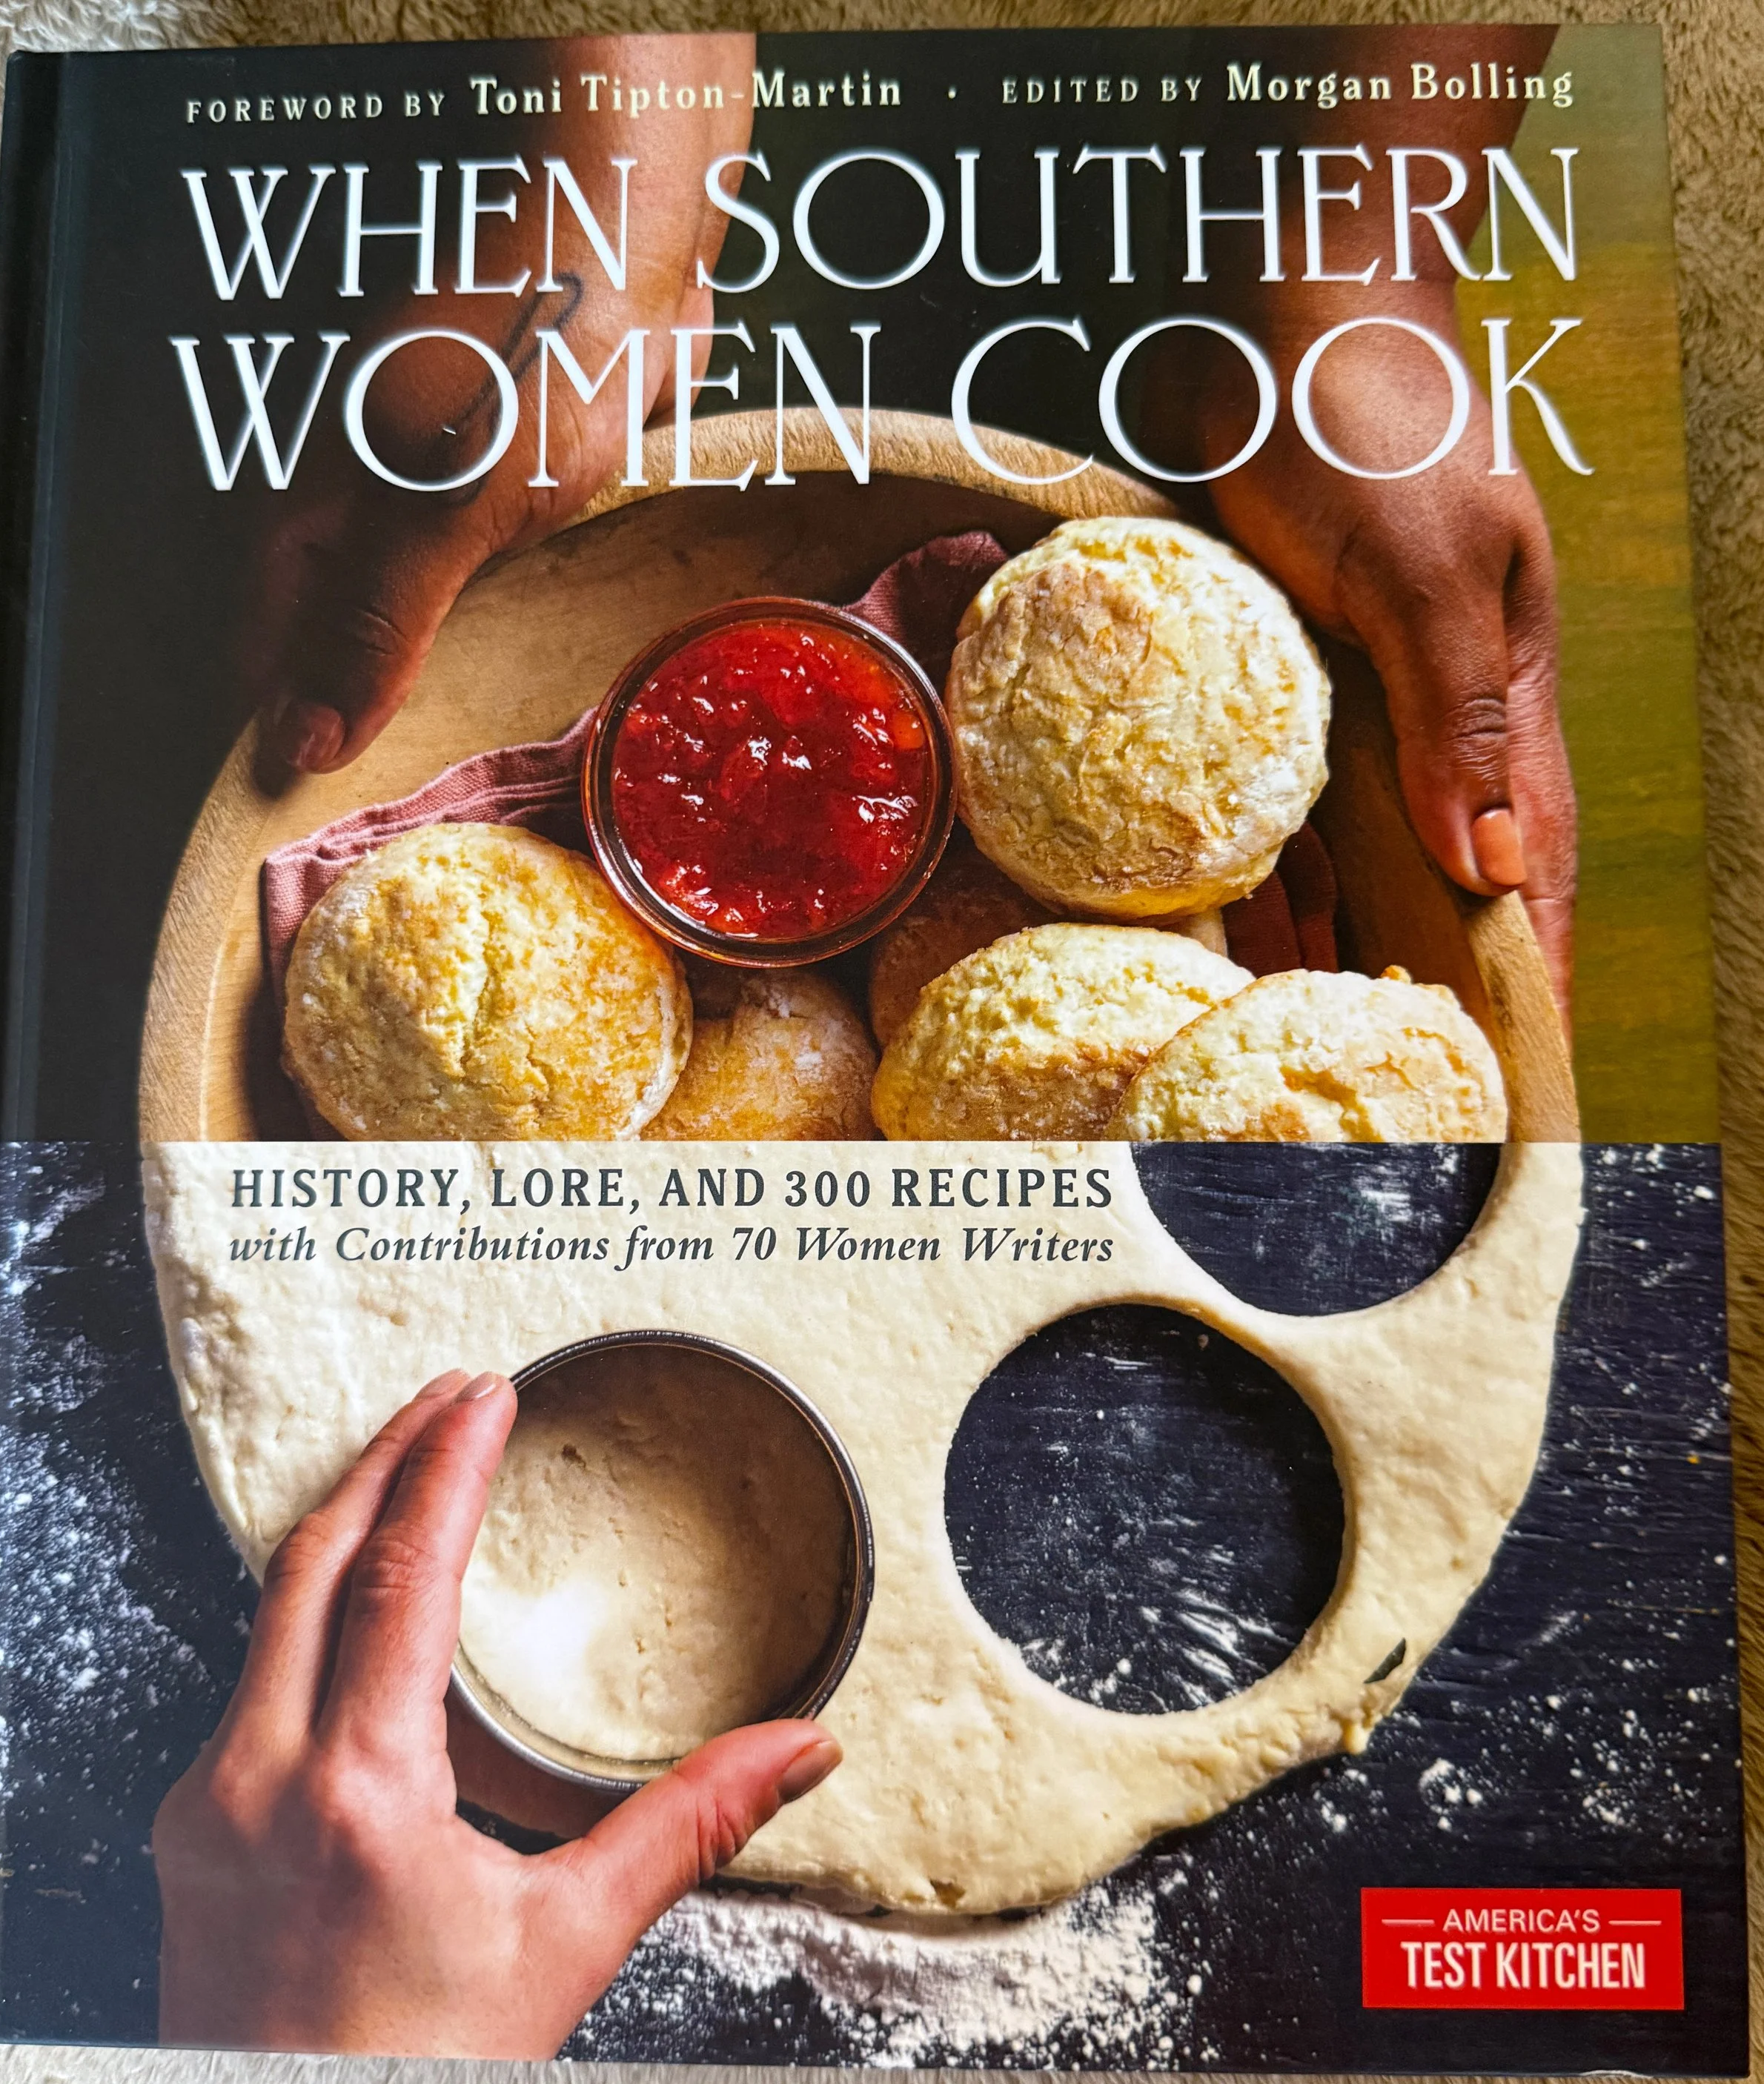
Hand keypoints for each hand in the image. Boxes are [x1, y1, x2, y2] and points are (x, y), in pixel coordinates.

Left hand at [152, 1368, 839, 2055]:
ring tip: (408, 1468)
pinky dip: (310, 1607)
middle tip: (451, 1394)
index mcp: (355, 1790)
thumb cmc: (420, 2071)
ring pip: (266, 1613)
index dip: (448, 1467)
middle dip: (385, 1458)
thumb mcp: (567, 1946)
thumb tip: (797, 1750)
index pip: (402, 1574)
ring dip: (343, 1525)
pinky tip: (355, 1607)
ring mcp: (207, 1805)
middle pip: (312, 1561)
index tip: (485, 1396)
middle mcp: (255, 1779)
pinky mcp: (193, 1832)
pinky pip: (249, 1679)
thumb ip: (686, 1829)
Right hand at [256, 35, 753, 776]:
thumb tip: (302, 741)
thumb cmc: (529, 360)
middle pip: (326, 653)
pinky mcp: (494, 494)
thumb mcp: (445, 509)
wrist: (621, 244)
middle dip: (355, 734)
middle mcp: (355, 515)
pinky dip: (484, 646)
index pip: (264, 663)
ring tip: (453, 782)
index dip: (283, 747)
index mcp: (314, 517)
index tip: (305, 833)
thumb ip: (374, 624)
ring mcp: (422, 503)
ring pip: (400, 628)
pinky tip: (516, 693)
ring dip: (423, 697)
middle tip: (399, 829)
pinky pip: (470, 595)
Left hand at [1161, 277, 1577, 1011]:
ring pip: (1365, 848)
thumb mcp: (1427, 569)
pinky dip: (1274, 860)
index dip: (1526, 968)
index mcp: (1503, 698)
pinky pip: (1289, 795)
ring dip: (1341, 933)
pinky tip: (1244, 917)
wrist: (1290, 310)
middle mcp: (1441, 714)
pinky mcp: (1298, 671)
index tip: (1516, 1073)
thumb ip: (1460, 716)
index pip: (1531, 866)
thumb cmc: (1369, 420)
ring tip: (1303, 1030)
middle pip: (1449, 877)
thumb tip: (1494, 867)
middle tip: (1391, 1081)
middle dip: (1428, 973)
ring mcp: (1368, 695)